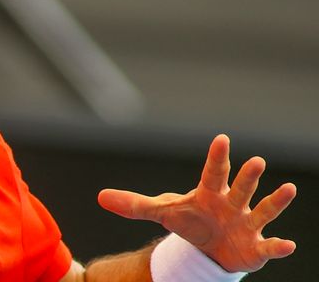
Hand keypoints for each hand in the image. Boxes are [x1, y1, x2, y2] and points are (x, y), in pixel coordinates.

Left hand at [97, 134, 296, 272]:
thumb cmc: (189, 222)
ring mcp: (247, 223)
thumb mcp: (162, 213)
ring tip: (288, 189)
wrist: (208, 249)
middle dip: (247, 175)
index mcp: (209, 192)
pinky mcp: (256, 247)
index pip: (212, 171)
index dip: (217, 156)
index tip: (222, 139)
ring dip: (275, 201)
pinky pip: (269, 245)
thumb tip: (100, 197)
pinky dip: (278, 246)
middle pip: (240, 187)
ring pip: (262, 210)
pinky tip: (287, 244)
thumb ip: (134, 205)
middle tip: (257, 160)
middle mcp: (232, 203)